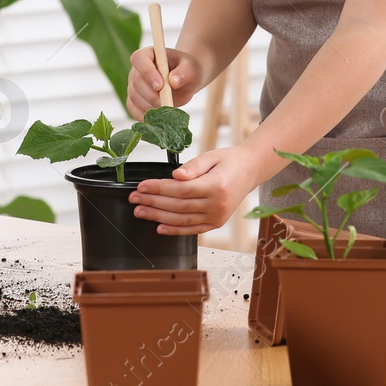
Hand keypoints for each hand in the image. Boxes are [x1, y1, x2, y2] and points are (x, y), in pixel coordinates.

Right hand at [126, 45, 199, 119]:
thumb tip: (173, 81)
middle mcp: (137, 69)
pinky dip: (142, 116)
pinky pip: (133, 109)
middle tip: (166, 102)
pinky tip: (155, 119)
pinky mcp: (135, 100)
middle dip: (150, 94)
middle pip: (136, 81)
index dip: (147, 72)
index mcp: (149, 54)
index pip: (139, 59)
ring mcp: (134, 85)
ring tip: (166, 109)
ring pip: (134, 96)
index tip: (160, 85)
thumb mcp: (191, 69)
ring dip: (149, 106)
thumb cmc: (188, 70)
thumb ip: (184, 72)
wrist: (186, 81)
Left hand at [128, 145, 262, 235]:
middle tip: (134, 199)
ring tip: (140, 211)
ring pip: (182, 220)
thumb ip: (193, 166)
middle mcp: (218, 205)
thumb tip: (175, 175)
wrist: (250, 171)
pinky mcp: (216, 223)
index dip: (159, 189)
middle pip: (178, 207)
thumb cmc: (229, 161)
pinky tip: (159, 227)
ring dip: (158, 217)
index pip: (180, 190)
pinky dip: (175, 230)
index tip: (142, 186)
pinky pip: (192, 229)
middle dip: (153, 203)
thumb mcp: (211, 156)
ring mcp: (218, 217)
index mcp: (216, 186)